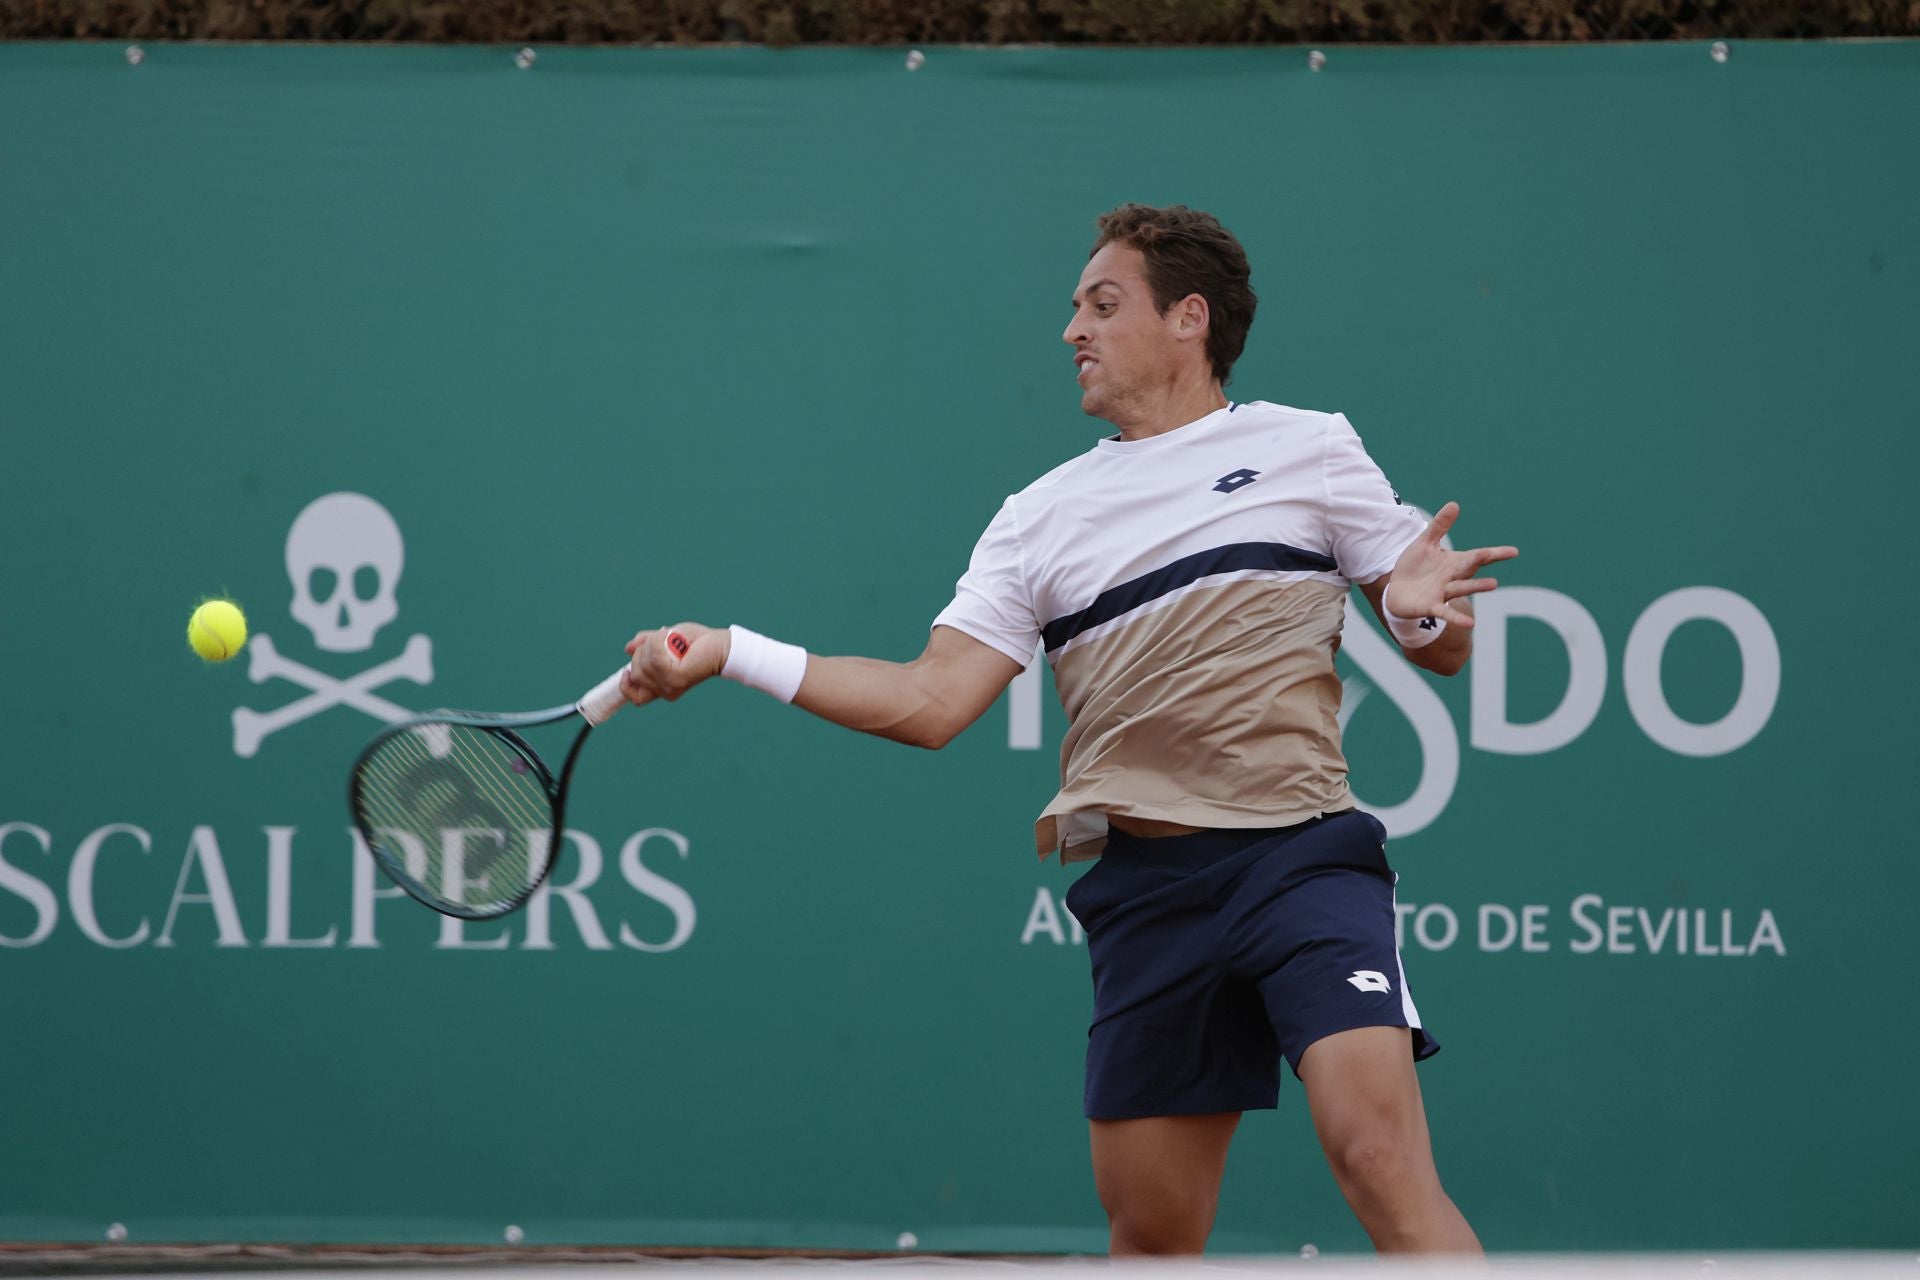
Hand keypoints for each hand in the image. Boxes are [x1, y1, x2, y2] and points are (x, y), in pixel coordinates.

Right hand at [621, 623, 729, 703]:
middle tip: (662, 641)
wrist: (719, 645)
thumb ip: (646, 644)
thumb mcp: (664, 640)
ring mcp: (670, 686)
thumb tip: (628, 648)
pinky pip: (654, 658)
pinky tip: (669, 636)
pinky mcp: (677, 678)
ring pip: (642, 663)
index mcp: (660, 686)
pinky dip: (658, 642)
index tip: (627, 671)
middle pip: (636, 672)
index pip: (635, 697)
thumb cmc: (695, 642)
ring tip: (668, 638)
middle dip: (643, 651)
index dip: (625, 686)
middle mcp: (665, 690)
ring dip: (652, 644)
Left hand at [1385, 502, 1517, 628]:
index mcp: (1454, 563)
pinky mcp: (1431, 607)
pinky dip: (1456, 617)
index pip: (1478, 556)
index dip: (1495, 553)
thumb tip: (1454, 504)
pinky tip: (1470, 623)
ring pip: (1462, 588)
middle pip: (1470, 568)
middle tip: (1498, 554)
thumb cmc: (1414, 567)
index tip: (1514, 552)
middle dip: (1481, 561)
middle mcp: (1452, 578)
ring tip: (1493, 584)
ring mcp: (1443, 593)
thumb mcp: (1425, 543)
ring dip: (1476, 586)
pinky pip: (1445, 612)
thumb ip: (1439, 526)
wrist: (1396, 591)